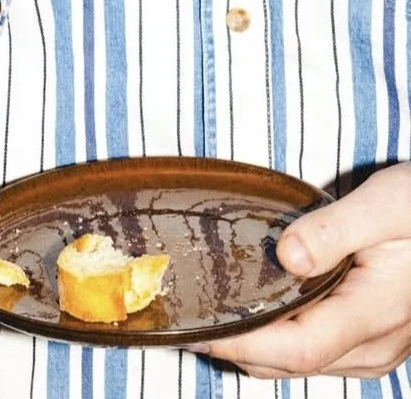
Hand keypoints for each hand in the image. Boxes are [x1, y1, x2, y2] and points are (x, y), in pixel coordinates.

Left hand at [205, 163, 410, 378]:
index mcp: (374, 314)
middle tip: (187, 317)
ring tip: (210, 311)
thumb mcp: (382, 206)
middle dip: (236, 346)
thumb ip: (332, 231)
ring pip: (300, 361)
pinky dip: (278, 338)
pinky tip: (253, 307)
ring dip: (255, 345)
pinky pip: (314, 349)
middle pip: (291, 363)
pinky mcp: (370, 336)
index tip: (197, 329)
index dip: (242, 344)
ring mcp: (374, 346)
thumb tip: (286, 256)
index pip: (297, 349)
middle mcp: (374, 344)